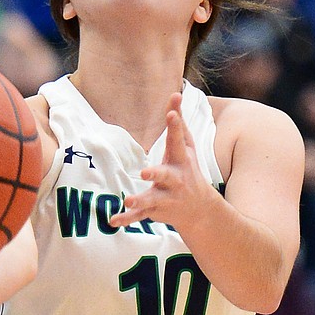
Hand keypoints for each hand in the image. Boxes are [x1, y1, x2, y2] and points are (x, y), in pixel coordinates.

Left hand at [111, 93, 217, 230]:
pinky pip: (140, 216)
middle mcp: (175, 180)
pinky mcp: (155, 211)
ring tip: (129, 200)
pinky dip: (127, 219)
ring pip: (152, 199)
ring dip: (141, 200)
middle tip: (145, 172)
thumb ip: (178, 122)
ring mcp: (166, 197)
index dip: (175, 126)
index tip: (171, 114)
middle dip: (157, 174)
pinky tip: (113, 221)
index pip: (178, 141)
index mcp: (181, 161)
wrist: (201, 211)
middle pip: (166, 175)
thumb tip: (175, 93)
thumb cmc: (189, 170)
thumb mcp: (187, 147)